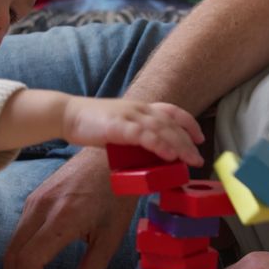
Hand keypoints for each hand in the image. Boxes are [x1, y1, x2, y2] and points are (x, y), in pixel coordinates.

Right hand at [3, 149, 138, 268]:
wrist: (110, 152)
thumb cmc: (117, 192)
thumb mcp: (110, 236)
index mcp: (62, 218)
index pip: (29, 262)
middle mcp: (40, 209)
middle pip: (13, 258)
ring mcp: (33, 202)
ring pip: (12, 247)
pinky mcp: (34, 200)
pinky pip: (18, 235)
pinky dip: (17, 260)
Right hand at [62, 98, 203, 166]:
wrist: (68, 115)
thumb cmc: (93, 123)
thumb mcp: (121, 126)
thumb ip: (136, 136)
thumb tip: (148, 154)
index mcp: (141, 108)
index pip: (172, 111)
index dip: (189, 124)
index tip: (200, 137)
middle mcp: (139, 109)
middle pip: (172, 124)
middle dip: (189, 142)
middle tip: (198, 159)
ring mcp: (130, 116)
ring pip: (162, 129)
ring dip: (180, 145)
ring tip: (191, 160)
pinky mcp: (119, 126)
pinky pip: (144, 135)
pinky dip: (159, 144)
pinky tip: (169, 154)